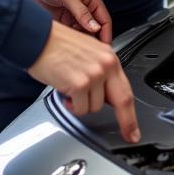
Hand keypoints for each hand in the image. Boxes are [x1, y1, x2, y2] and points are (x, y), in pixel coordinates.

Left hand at [23, 0, 111, 42]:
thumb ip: (82, 12)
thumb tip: (95, 27)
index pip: (104, 19)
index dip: (106, 33)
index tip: (104, 47)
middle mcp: (83, 6)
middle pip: (94, 27)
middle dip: (94, 40)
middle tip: (90, 51)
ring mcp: (72, 13)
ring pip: (82, 32)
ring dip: (81, 40)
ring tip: (77, 48)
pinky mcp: (61, 19)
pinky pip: (70, 32)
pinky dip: (70, 38)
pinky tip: (68, 43)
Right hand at [28, 22, 139, 143]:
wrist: (38, 38)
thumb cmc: (58, 45)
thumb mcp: (89, 53)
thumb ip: (101, 72)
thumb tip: (106, 94)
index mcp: (109, 57)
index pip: (126, 89)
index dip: (132, 112)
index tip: (134, 128)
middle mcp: (105, 64)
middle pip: (123, 101)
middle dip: (127, 122)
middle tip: (130, 136)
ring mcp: (94, 74)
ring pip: (95, 107)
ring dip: (82, 104)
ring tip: (71, 89)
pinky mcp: (79, 84)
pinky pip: (80, 109)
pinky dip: (71, 105)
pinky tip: (64, 91)